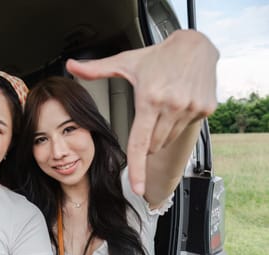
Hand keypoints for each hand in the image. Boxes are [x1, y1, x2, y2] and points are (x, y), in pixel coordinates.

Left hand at [66, 30, 217, 194]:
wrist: (195, 45)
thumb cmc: (158, 56)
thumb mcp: (125, 62)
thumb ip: (96, 69)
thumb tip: (70, 66)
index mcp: (149, 99)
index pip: (139, 143)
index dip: (138, 169)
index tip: (137, 188)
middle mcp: (172, 105)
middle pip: (153, 144)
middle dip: (146, 140)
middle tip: (147, 116)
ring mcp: (191, 108)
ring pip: (169, 138)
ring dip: (162, 132)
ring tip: (162, 106)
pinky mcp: (205, 109)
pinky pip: (186, 128)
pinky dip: (179, 122)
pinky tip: (178, 102)